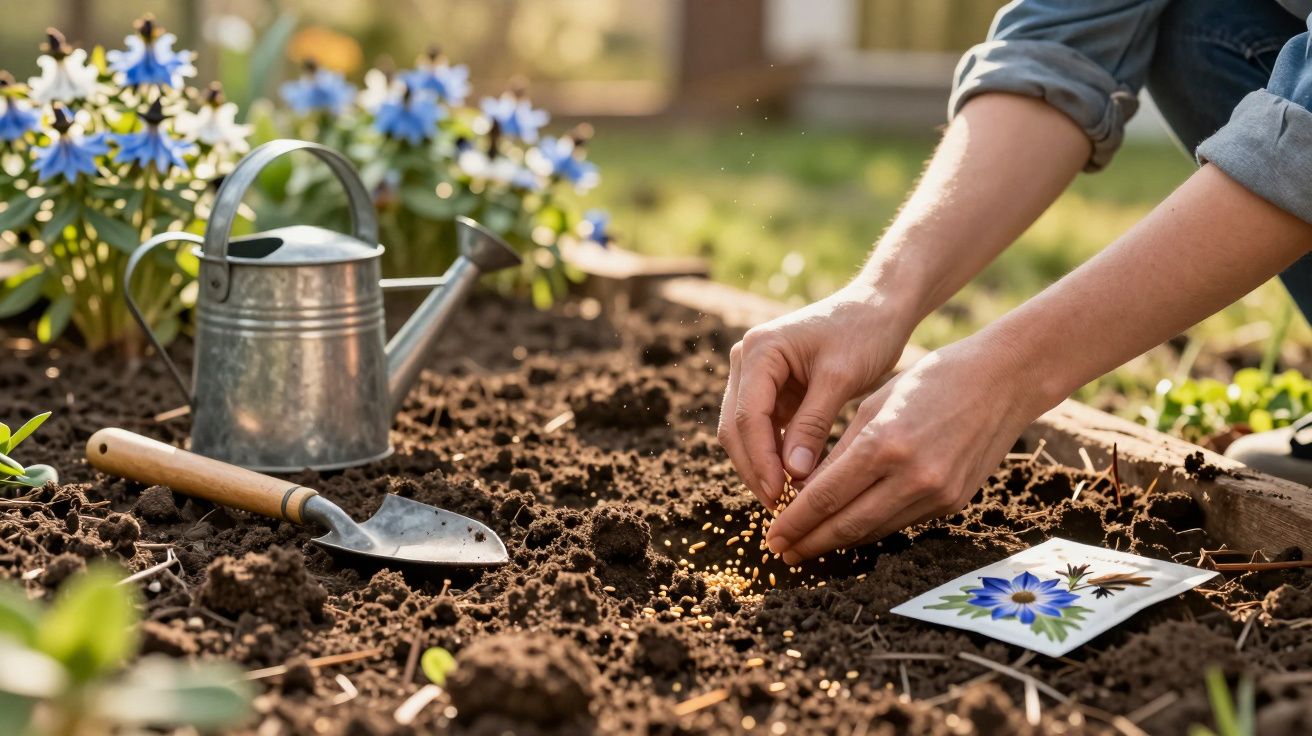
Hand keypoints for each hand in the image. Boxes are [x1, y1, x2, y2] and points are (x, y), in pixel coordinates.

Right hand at [717, 285, 911, 506]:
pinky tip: (793, 481)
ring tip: (786, 501)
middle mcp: (747, 360)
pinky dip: (774, 455)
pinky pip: (763, 430)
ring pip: (744, 433)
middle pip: (735, 428)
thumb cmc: (865, 333)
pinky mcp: (771, 389)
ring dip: (762, 466)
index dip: (760, 461)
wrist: (879, 307)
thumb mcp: (840, 379)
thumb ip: (812, 425)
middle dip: (755, 469)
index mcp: (759, 350)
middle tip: (779, 507)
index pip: (747, 417)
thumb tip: (792, 475)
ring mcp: (755, 375)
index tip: (779, 496)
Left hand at [763, 335, 1055, 564]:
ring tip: (809, 546)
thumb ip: (840, 452)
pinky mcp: (953, 504)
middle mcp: (912, 476)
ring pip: (874, 531)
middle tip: (781, 552)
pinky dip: (871, 528)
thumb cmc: (931, 381)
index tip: (772, 536)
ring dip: (838, 542)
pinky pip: (901, 523)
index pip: (825, 497)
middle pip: (847, 525)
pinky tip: (849, 529)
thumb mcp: (875, 406)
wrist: (1003, 382)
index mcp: (884, 444)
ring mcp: (936, 495)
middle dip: (810, 542)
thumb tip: (804, 491)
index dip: (795, 522)